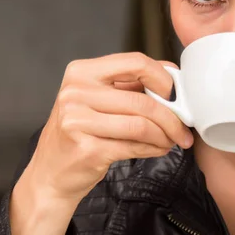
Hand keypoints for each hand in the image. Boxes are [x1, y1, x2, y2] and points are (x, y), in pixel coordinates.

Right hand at [24, 52, 193, 202]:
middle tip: (184, 129)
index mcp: (82, 72)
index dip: (163, 77)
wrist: (50, 173)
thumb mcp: (98, 99)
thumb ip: (131, 84)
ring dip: (165, 135)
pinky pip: (134, 146)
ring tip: (173, 141)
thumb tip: (173, 76)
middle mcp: (75, 92)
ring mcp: (77, 121)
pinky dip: (153, 148)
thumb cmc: (80, 133)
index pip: (135, 62)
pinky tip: (159, 149)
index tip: (176, 94)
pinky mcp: (86, 149)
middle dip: (171, 117)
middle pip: (142, 100)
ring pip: (141, 125)